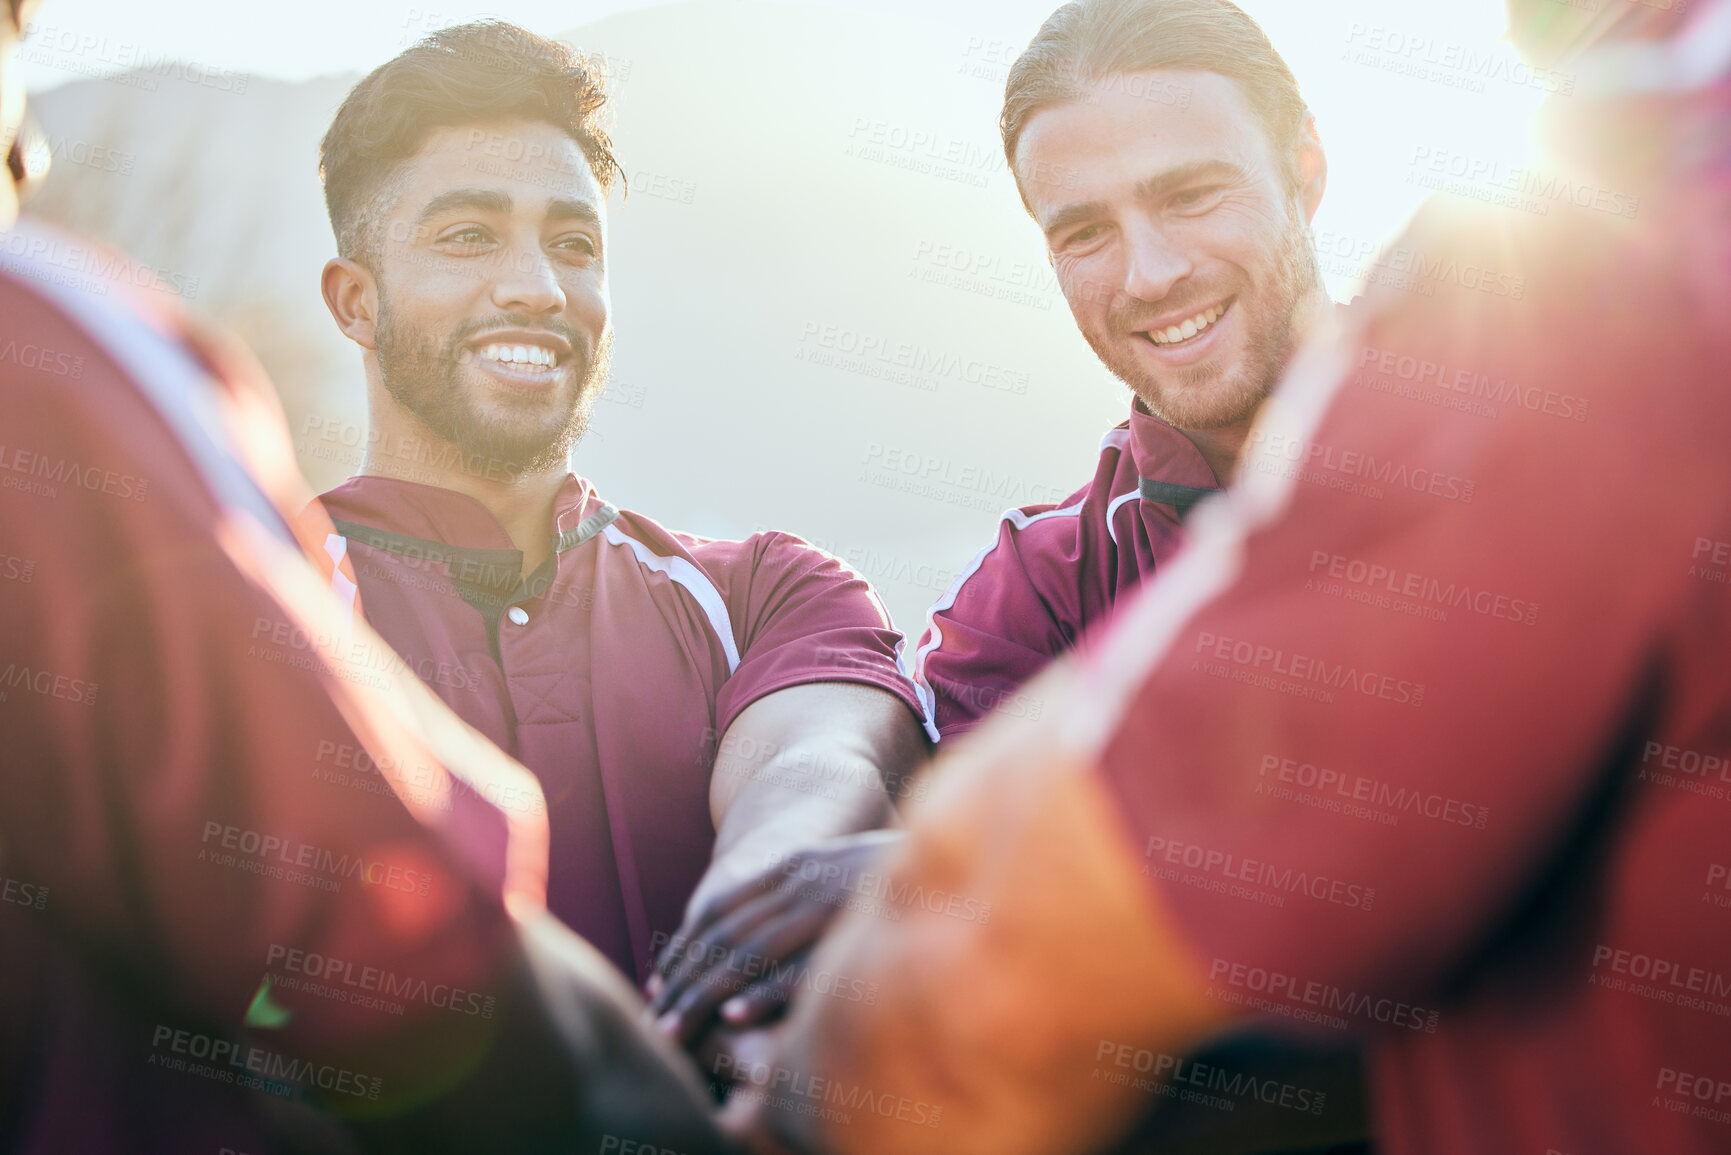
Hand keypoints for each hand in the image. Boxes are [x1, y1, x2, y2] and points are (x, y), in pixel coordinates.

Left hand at [646, 830, 905, 1049]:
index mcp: (793, 866)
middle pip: (724, 935)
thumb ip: (795, 896)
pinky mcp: (854, 926)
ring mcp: (826, 901)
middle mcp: (801, 880)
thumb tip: (754, 932)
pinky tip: (736, 1019)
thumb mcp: (833, 873)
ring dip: (708, 996)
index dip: (684, 948)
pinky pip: (801, 965)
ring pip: (750, 953)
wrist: (962, 841)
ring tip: (678, 1031)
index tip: (659, 983)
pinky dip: (764, 992)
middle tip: (658, 1024)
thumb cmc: (892, 872)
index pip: (720, 910)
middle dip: (686, 982)